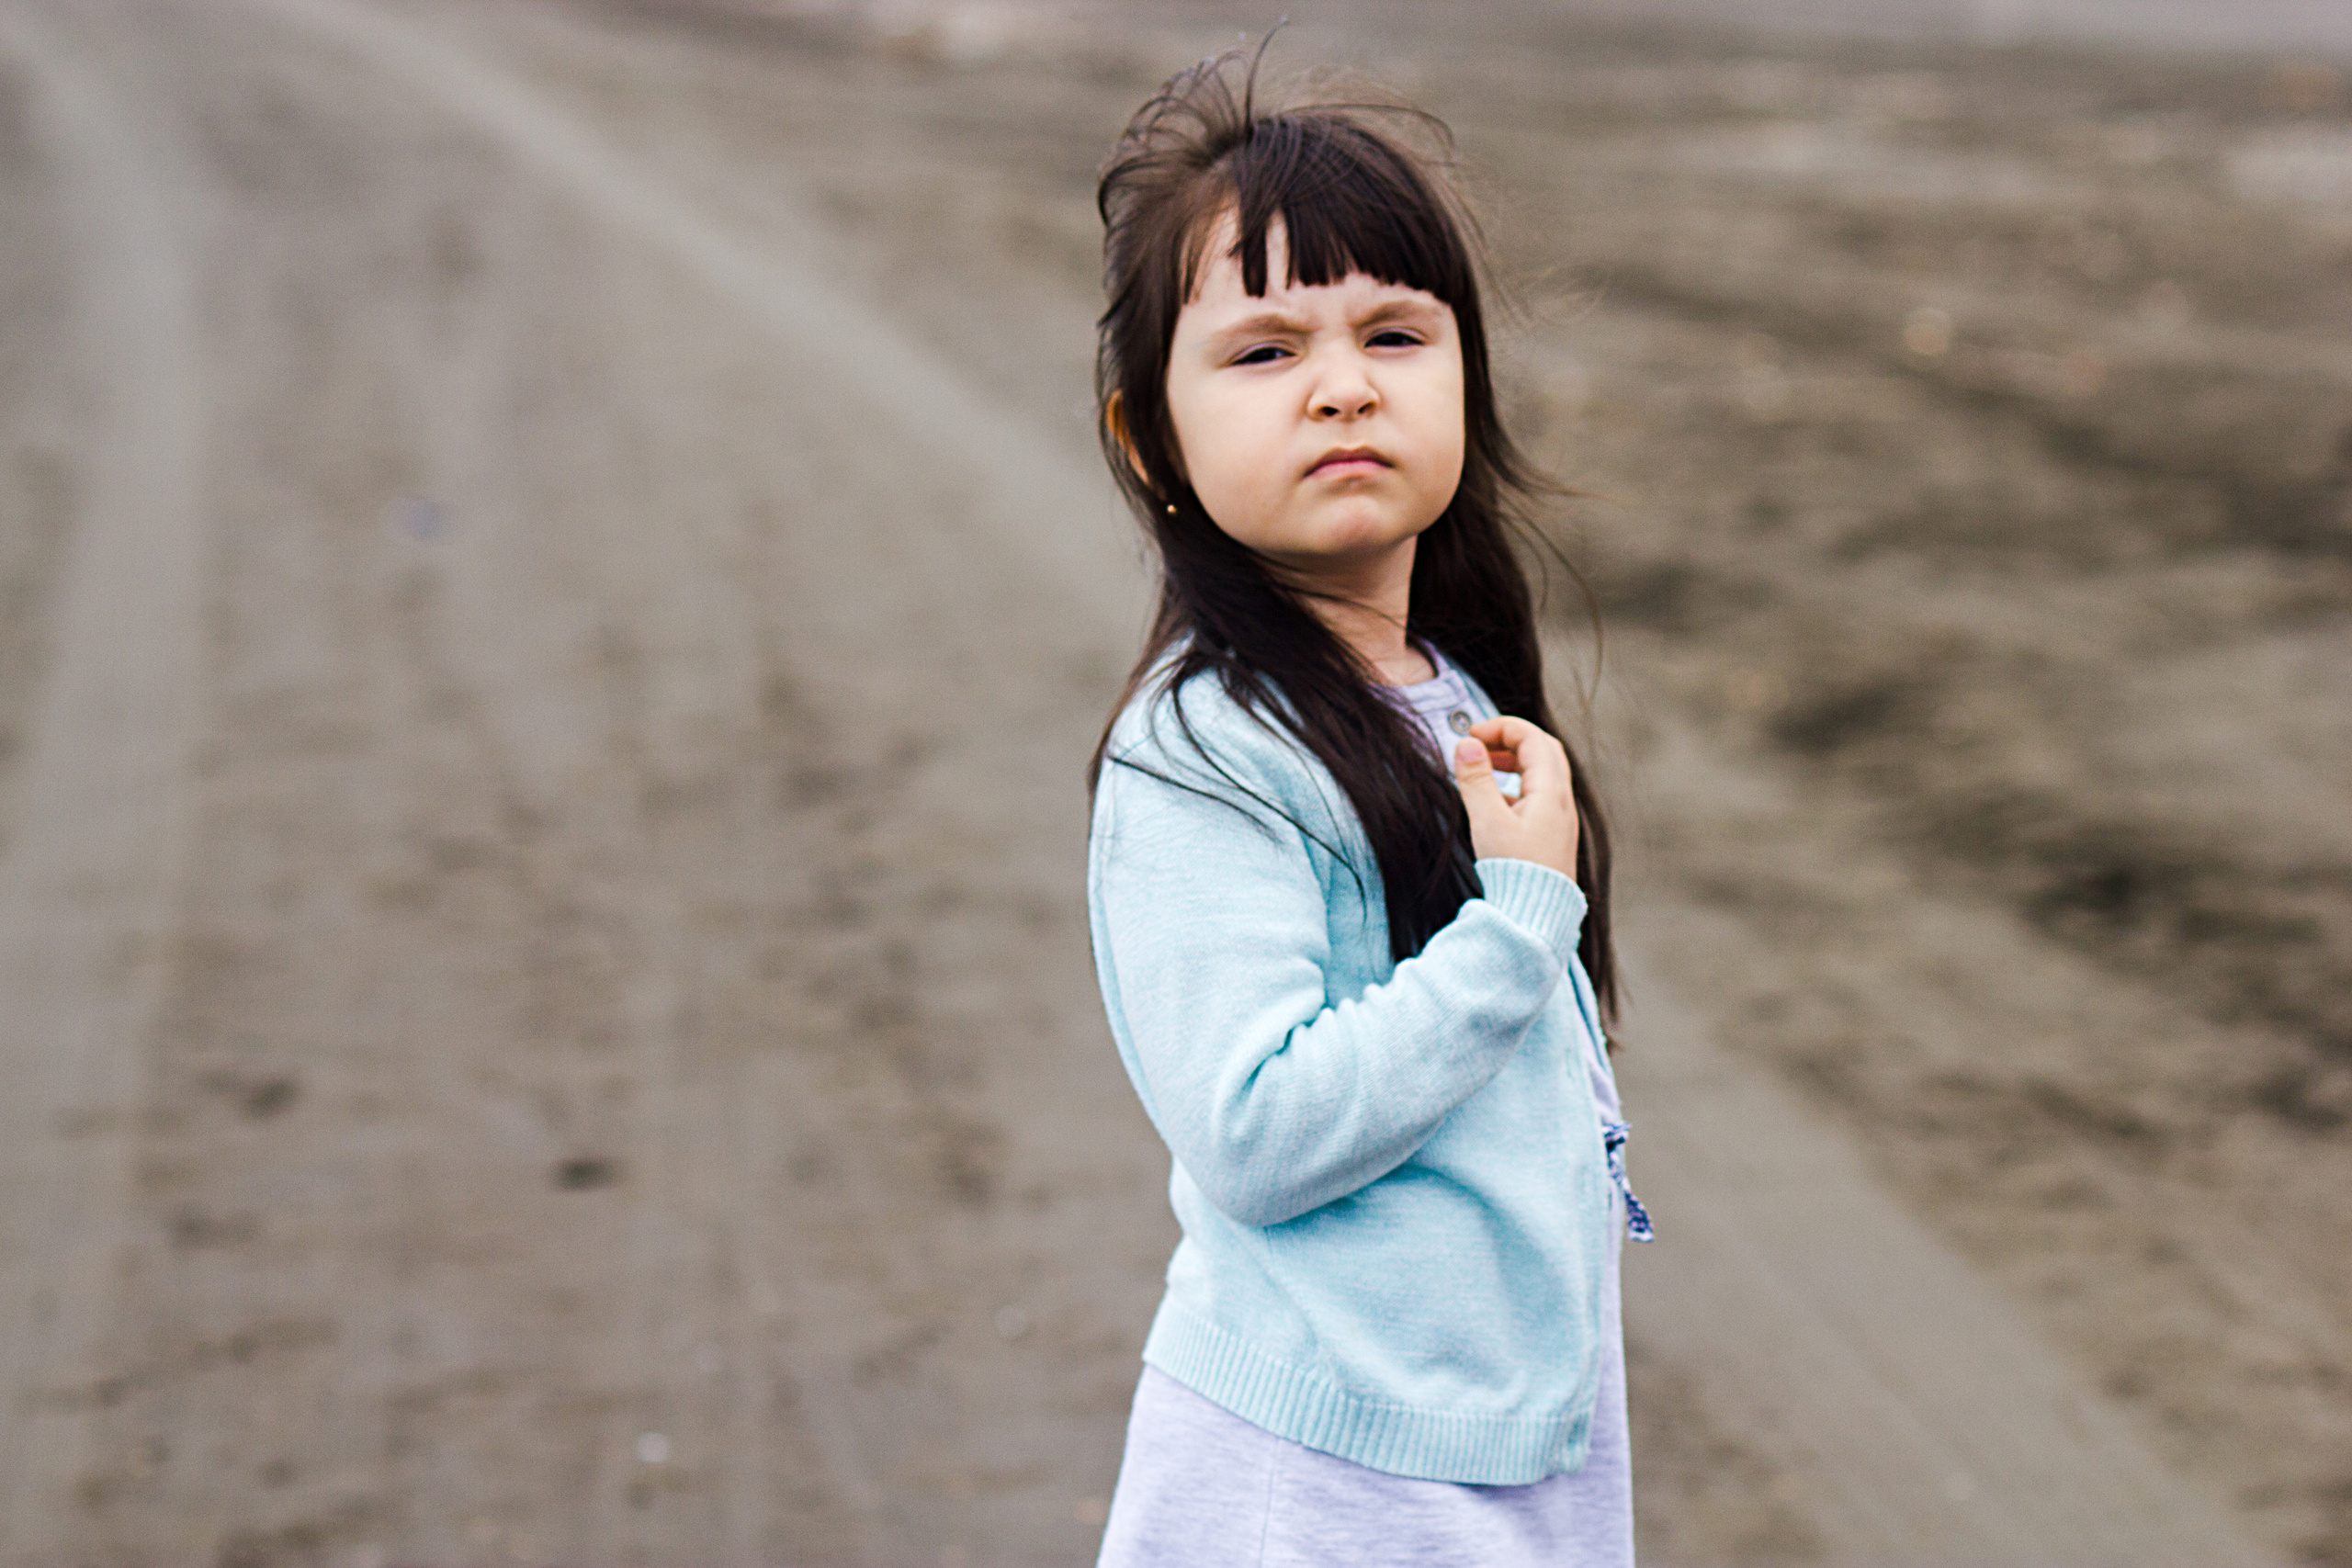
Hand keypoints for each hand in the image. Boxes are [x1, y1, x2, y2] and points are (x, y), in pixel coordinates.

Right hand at [1453, 716, 1579, 878]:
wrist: (1535, 917)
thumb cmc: (1515, 872)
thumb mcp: (1488, 822)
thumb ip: (1476, 780)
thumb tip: (1466, 745)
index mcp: (1551, 792)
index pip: (1532, 738)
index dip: (1501, 728)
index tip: (1471, 736)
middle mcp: (1561, 802)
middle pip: (1543, 750)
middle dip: (1510, 739)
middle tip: (1479, 743)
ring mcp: (1559, 819)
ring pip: (1542, 773)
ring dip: (1513, 761)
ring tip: (1483, 766)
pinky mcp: (1551, 835)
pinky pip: (1537, 795)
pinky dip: (1515, 784)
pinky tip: (1493, 799)